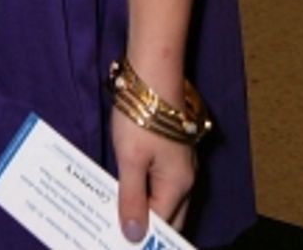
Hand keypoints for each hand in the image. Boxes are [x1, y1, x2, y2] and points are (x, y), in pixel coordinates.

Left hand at [110, 108, 196, 242]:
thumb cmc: (141, 115)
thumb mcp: (130, 158)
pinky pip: (159, 179)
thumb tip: (135, 236)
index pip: (162, 225)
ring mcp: (180, 161)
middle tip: (118, 231)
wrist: (153, 71)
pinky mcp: (171, 146)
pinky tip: (126, 187)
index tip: (117, 238)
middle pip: (168, 214)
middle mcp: (185, 177)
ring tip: (119, 215)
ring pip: (164, 197)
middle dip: (148, 227)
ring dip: (145, 208)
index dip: (142, 236)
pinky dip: (144, 189)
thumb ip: (132, 197)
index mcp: (178, 185)